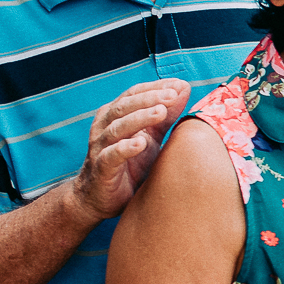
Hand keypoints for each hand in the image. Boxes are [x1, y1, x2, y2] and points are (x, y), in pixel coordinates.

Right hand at [73, 79, 192, 220]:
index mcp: (116, 115)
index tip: (179, 85)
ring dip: (140, 118)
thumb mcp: (150, 137)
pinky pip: (111, 156)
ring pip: (117, 127)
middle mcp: (105, 126)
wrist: (101, 198)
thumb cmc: (129, 164)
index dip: (156, 87)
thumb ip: (165, 115)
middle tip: (172, 95)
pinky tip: (140, 143)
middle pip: (125, 106)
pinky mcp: (101, 168)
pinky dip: (125, 148)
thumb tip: (183, 88)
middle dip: (150, 98)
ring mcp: (101, 147)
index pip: (135, 94)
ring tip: (161, 112)